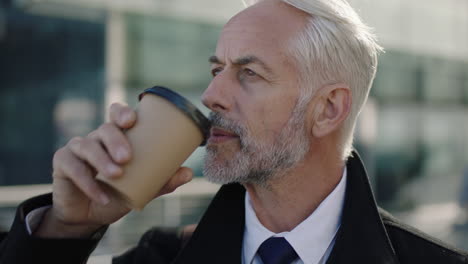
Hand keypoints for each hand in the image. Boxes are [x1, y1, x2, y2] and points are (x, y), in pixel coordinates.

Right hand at [35, 103, 192, 237]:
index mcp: (117, 137)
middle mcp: (97, 138)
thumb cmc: (118, 193)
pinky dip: (88, 183)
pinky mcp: (62, 163)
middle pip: (104, 129)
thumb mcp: (142, 188)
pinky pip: (73, 168)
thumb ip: (163, 181)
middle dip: (116, 140)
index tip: (132, 120)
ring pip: (87, 146)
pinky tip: (101, 195)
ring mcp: (77, 149)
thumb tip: (189, 173)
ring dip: (102, 160)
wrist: (89, 215)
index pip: (117, 115)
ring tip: (116, 174)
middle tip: (127, 157)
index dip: (122, 112)